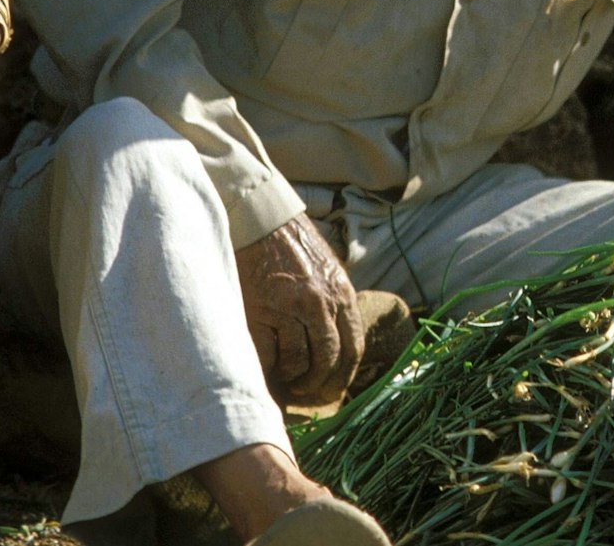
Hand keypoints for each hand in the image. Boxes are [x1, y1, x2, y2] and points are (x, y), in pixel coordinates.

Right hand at [235, 214, 363, 405]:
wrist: (261, 221)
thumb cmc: (293, 247)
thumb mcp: (328, 271)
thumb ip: (335, 304)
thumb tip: (337, 347)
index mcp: (342, 294)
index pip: (353, 348)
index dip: (343, 376)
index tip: (332, 390)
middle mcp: (320, 303)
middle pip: (328, 360)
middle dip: (318, 384)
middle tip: (305, 392)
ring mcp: (290, 308)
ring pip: (299, 362)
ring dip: (292, 379)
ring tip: (285, 380)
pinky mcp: (260, 311)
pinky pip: (269, 356)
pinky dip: (269, 369)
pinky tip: (266, 369)